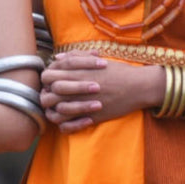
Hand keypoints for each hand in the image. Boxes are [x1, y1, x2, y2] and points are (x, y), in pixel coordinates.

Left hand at [41, 51, 162, 132]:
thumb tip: (57, 58)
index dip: (46, 80)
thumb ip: (74, 57)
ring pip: (55, 113)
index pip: (46, 76)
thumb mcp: (95, 59)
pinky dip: (65, 126)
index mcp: (75, 73)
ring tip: (60, 109)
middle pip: (47, 95)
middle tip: (54, 97)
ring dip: (54, 112)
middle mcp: (75, 89)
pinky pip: (68, 126)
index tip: (53, 82)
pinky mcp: (91, 117)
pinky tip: (70, 121)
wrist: (138, 86)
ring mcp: (82, 104)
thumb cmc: (117, 71)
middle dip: (47, 96)